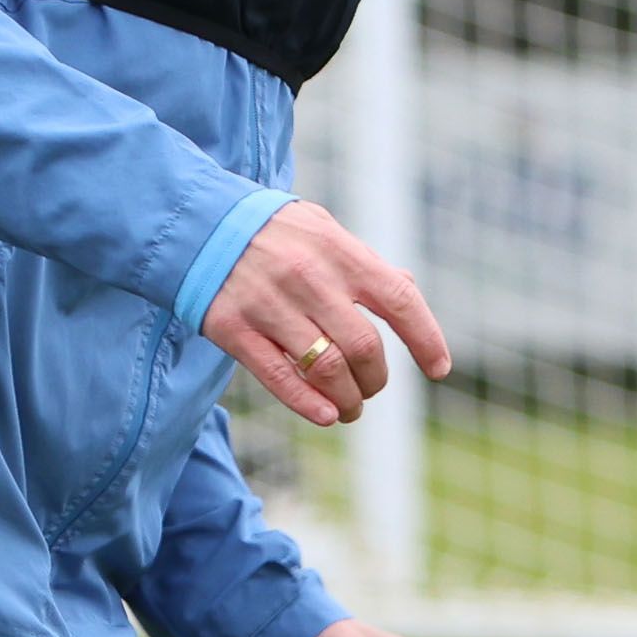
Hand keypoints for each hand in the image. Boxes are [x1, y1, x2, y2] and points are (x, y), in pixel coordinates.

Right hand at [202, 200, 449, 426]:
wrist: (197, 221)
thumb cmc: (272, 231)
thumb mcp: (323, 230)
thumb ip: (363, 262)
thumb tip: (407, 286)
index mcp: (339, 251)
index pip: (399, 299)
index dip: (426, 338)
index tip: (438, 368)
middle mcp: (309, 278)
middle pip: (364, 347)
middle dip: (376, 380)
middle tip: (371, 389)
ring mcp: (269, 304)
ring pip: (327, 368)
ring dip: (349, 399)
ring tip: (350, 409)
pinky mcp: (233, 328)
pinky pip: (278, 377)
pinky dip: (308, 403)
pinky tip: (327, 415)